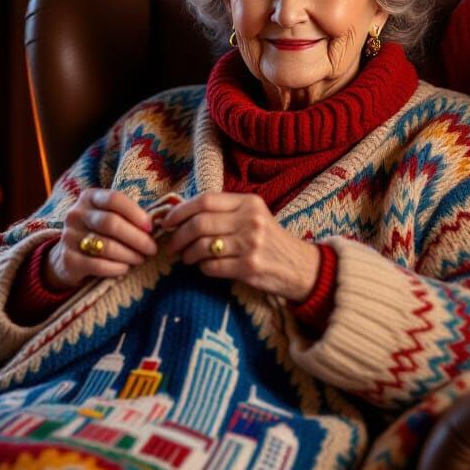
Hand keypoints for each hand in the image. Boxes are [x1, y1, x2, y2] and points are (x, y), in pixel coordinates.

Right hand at [46, 188, 157, 290]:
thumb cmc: (99, 234)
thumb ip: (128, 216)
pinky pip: (97, 265)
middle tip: (151, 249)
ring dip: (129, 254)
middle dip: (136, 238)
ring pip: (105, 246)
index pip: (114, 199)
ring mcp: (69, 236)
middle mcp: (76, 214)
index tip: (150, 228)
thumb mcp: (109, 218)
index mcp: (89, 198)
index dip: (135, 213)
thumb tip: (157, 224)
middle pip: (110, 223)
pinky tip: (124, 269)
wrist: (68, 259)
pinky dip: (116, 268)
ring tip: (140, 259)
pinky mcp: (68, 259)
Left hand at [162, 192, 319, 301]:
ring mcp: (251, 244)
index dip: (180, 211)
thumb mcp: (254, 216)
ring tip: (187, 258)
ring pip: (203, 247)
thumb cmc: (271, 241)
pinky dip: (202, 268)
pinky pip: (212, 267)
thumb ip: (225, 212)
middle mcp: (250, 220)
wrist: (301, 267)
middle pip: (200, 224)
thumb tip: (181, 214)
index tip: (168, 221)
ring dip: (188, 254)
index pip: (205, 201)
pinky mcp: (249, 268)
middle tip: (172, 245)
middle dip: (179, 236)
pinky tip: (204, 267)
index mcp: (249, 202)